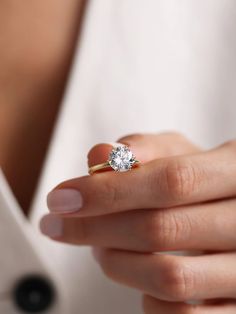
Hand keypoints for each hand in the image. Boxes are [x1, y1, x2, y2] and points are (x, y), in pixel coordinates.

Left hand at [40, 132, 235, 312]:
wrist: (230, 209)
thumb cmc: (197, 177)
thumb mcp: (177, 151)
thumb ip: (142, 148)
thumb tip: (99, 155)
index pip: (173, 182)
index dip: (111, 191)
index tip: (61, 199)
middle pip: (162, 230)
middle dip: (96, 229)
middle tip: (60, 225)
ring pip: (170, 279)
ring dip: (115, 262)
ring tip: (97, 246)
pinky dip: (144, 297)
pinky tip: (134, 270)